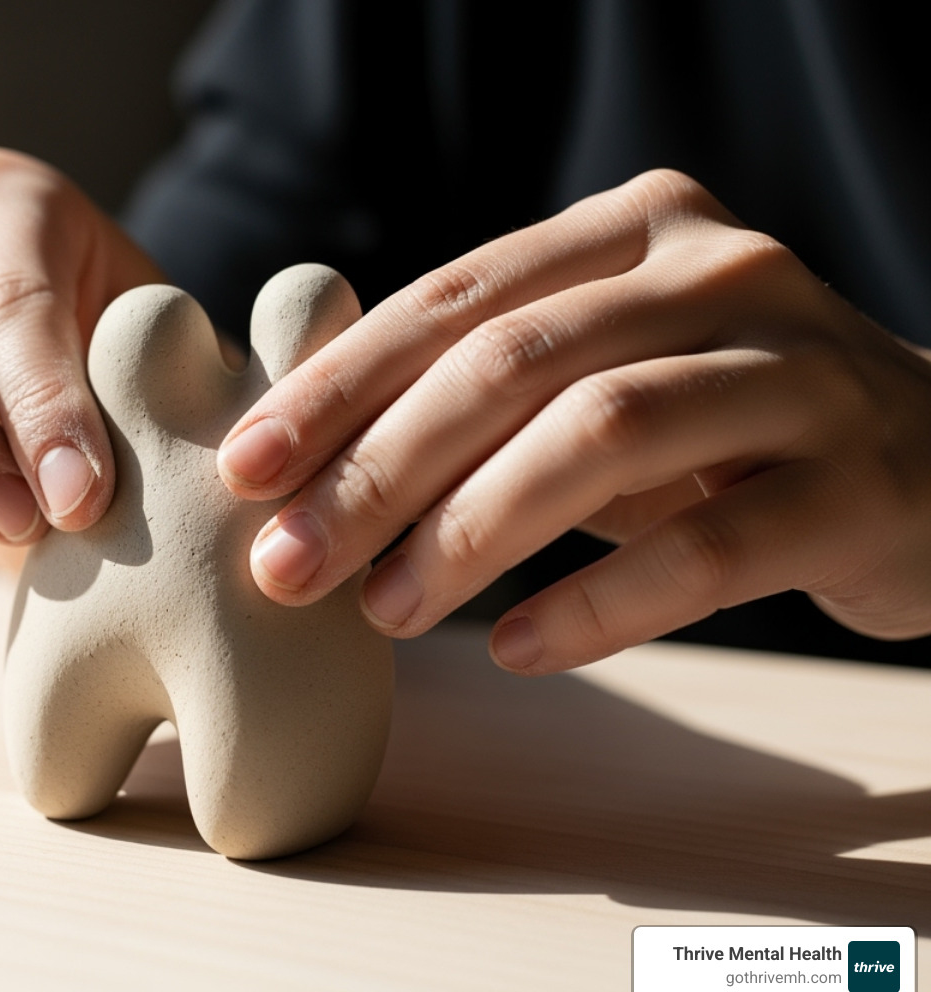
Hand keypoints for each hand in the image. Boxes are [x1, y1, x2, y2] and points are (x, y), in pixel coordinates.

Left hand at [217, 169, 930, 672]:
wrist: (930, 466)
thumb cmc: (715, 427)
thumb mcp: (599, 374)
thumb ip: (480, 387)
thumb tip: (297, 466)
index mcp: (635, 228)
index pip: (455, 300)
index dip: (338, 385)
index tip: (244, 468)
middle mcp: (723, 272)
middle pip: (513, 366)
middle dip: (378, 470)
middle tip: (287, 563)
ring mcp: (801, 371)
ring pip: (602, 436)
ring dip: (470, 533)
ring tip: (385, 613)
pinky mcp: (856, 484)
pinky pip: (707, 548)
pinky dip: (598, 602)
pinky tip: (517, 648)